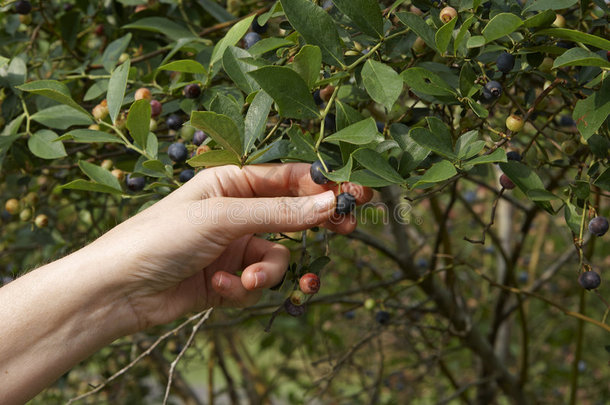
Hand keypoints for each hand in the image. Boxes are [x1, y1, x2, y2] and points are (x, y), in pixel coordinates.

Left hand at [91, 163, 371, 330]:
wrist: (119, 291)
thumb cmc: (161, 237)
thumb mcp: (223, 218)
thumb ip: (279, 213)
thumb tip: (330, 203)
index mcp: (232, 181)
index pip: (289, 178)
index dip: (325, 184)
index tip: (358, 193)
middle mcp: (237, 210)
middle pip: (292, 214)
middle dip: (314, 225)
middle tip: (345, 230)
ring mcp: (234, 245)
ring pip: (278, 256)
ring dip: (266, 272)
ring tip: (245, 280)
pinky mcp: (230, 278)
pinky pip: (258, 282)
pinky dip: (243, 289)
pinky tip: (219, 289)